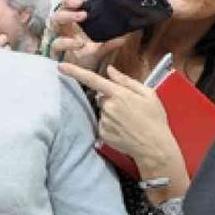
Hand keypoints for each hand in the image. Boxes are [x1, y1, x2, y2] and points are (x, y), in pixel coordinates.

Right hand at [48, 0, 131, 69]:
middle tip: (84, 10)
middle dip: (70, 7)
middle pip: (60, 9)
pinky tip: (78, 43)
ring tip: (82, 18)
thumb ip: (109, 43)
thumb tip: (124, 37)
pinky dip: (67, 42)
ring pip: (54, 22)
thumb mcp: (100, 49)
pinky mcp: (55, 50)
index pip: (70, 4)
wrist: (78, 77)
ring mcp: (57, 36)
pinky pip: (56, 44)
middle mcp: (63, 27)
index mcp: (73, 22)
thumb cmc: (86, 57)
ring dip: (67, 18)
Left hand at [59, 62, 183, 174]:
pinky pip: (103, 123)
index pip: (93, 80)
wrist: (154, 146)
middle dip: (111, 99)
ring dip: (112, 113)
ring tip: (129, 120)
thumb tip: (110, 70)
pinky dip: (111, 124)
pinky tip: (124, 129)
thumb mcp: (148, 94)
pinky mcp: (102, 133)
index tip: (60, 67)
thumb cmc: (154, 118)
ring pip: (103, 111)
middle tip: (129, 108)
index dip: (75, 72)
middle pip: (101, 97)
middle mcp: (108, 107)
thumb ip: (126, 80)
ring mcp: (104, 121)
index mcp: (119, 94)